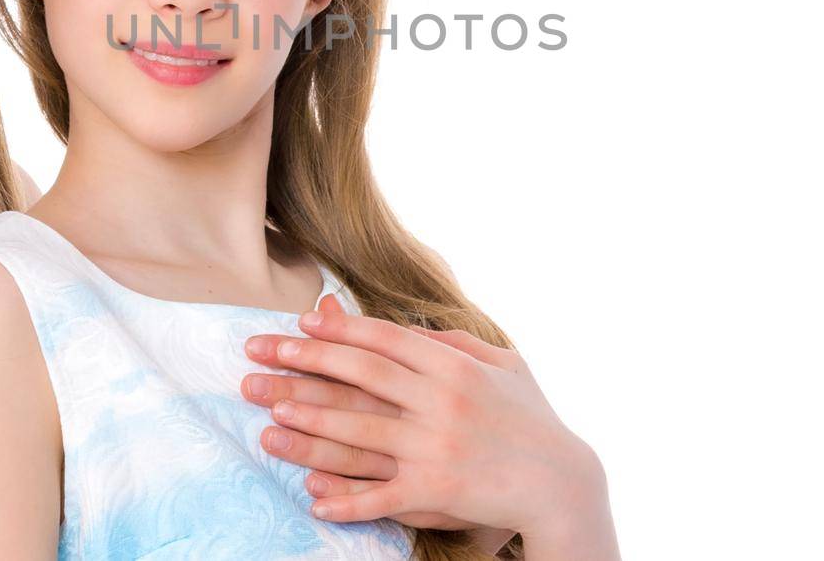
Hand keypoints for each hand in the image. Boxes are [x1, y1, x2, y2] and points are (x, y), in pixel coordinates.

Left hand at [241, 297, 611, 553]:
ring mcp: (436, 448)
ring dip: (307, 424)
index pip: (385, 339)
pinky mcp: (437, 493)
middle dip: (304, 363)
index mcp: (453, 367)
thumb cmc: (532, 419)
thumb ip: (457, 343)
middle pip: (360, 376)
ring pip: (358, 432)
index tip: (301, 323)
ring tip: (266, 416)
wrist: (563, 482)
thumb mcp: (505, 365)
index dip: (340, 329)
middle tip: (260, 354)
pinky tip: (311, 499)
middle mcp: (440, 402)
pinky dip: (346, 501)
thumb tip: (409, 327)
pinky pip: (382, 497)